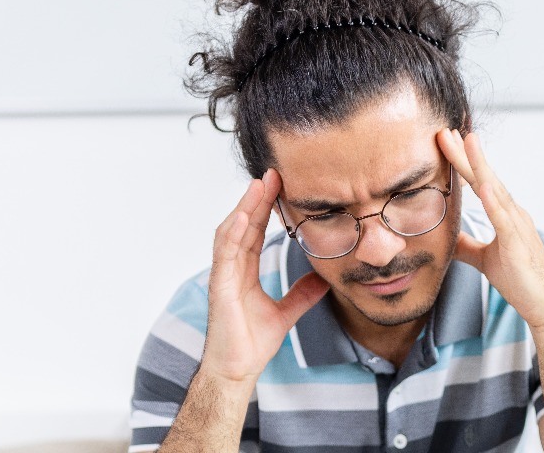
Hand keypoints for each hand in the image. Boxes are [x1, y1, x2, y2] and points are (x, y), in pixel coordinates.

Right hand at [200, 169, 330, 384]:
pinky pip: (225, 254)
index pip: (257, 232)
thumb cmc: (252, 344)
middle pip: (245, 225)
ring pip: (232, 232)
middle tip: (274, 173)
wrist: (238, 370)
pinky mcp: (219, 287)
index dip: (267, 208)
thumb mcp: (287, 313)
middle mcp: (232, 269)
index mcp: (245, 272)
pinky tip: (245, 216)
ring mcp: (223, 275)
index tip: (282, 186)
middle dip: (257, 198)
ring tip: (259, 185)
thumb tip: (324, 279)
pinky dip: (234, 233)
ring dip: (245, 207)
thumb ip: (303, 294)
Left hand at [437, 129, 543, 327]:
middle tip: (446, 131)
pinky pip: (503, 219)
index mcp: (505, 215)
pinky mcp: (517, 244)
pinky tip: (482, 184)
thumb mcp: (485, 259)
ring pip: (495, 189)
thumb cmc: (521, 281)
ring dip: (479, 165)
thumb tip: (447, 236)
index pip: (479, 183)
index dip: (462, 162)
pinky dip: (493, 200)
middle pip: (485, 178)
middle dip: (465, 154)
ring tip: (466, 141)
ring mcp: (517, 226)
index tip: (447, 141)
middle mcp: (513, 214)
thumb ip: (467, 246)